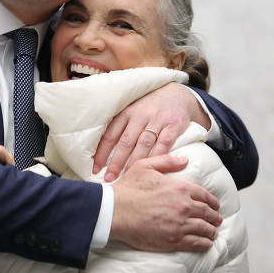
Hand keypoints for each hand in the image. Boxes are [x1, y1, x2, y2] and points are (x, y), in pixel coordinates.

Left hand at [93, 83, 210, 181]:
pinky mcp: (173, 125)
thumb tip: (101, 149)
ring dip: (134, 162)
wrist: (178, 94)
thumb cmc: (150, 106)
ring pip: (143, 144)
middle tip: (109, 178)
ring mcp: (157, 120)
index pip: (110, 134)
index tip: (95, 168)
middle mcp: (140, 115)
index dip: (102, 152)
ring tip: (127, 176)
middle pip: (126, 142)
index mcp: (127, 112)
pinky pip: (164, 143)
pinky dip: (157, 156)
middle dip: (116, 162)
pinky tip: (151, 168)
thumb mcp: (133, 110)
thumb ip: (121, 126)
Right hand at [110, 154, 220, 251]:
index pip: (204, 195)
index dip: (212, 201)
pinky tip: (206, 244)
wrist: (116, 211)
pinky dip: (204, 244)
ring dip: (211, 231)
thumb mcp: (146, 166)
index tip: (215, 205)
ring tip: (213, 233)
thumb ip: (167, 161)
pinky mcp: (174, 240)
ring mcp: (180, 224)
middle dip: (215, 216)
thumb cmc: (128, 189)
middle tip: (217, 219)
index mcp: (180, 188)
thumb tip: (185, 160)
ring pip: (205, 229)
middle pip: (207, 213)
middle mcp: (184, 206)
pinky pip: (196, 243)